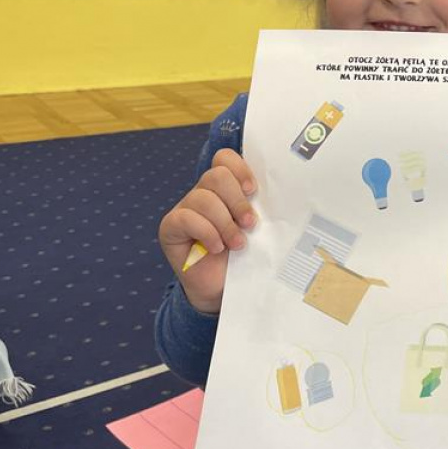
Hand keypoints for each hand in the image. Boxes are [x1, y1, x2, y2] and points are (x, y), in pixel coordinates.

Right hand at [158, 149, 256, 313]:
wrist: (222, 289)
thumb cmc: (241, 257)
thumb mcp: (255, 230)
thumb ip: (258, 210)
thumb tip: (276, 197)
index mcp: (224, 188)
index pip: (224, 159)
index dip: (240, 169)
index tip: (253, 190)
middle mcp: (203, 193)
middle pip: (217, 175)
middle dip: (237, 200)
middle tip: (250, 224)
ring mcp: (185, 208)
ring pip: (203, 197)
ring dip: (225, 223)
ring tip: (237, 244)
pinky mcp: (170, 227)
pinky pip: (186, 218)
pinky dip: (206, 233)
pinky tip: (217, 248)